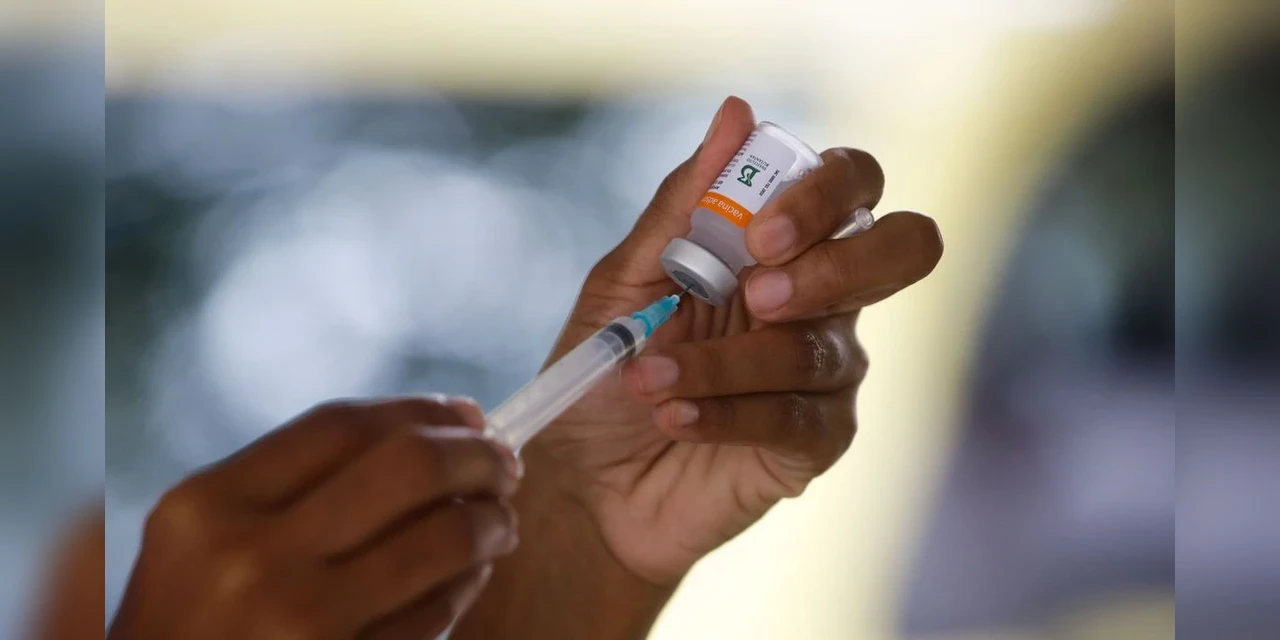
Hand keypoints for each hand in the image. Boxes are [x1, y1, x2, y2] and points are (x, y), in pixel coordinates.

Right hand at [109, 396, 520, 639]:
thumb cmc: (187, 624)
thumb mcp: (202, 541)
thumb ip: (290, 485)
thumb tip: (425, 432)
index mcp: (212, 504)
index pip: (344, 425)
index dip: (422, 409)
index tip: (468, 414)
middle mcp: (253, 556)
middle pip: (407, 467)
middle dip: (476, 455)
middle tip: (505, 464)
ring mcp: (302, 624)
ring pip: (442, 540)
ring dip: (491, 522)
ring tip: (499, 522)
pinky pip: (436, 615)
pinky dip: (467, 585)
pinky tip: (471, 575)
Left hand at [528, 96, 943, 584]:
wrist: (587, 478)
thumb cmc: (609, 368)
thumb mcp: (628, 278)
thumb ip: (683, 203)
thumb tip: (736, 113)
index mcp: (784, 244)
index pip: (852, 186)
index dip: (823, 195)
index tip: (758, 234)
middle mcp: (823, 299)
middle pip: (906, 247)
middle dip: (837, 265)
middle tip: (756, 296)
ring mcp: (828, 372)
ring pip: (819, 347)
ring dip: (723, 362)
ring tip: (648, 380)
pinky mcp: (817, 441)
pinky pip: (797, 416)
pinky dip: (726, 412)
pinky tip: (674, 416)